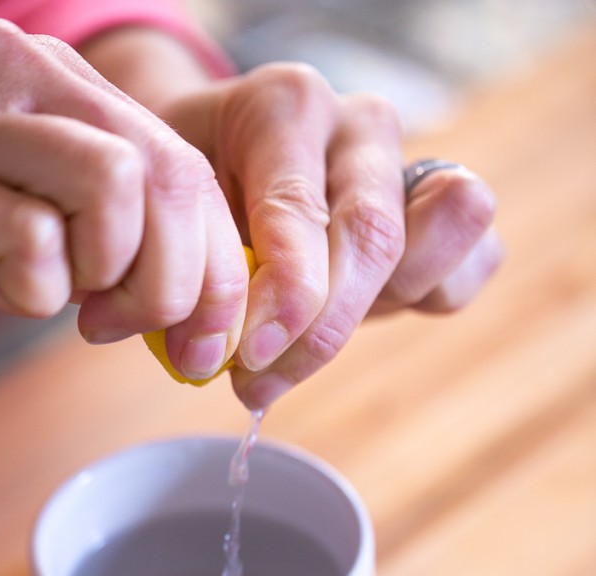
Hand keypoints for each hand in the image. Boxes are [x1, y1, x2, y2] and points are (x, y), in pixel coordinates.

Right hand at [0, 19, 249, 377]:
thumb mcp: (28, 187)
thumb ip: (107, 222)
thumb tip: (195, 311)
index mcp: (61, 80)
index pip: (185, 165)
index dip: (218, 265)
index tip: (207, 337)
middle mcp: (24, 76)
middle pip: (168, 176)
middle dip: (177, 282)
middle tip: (123, 323)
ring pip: (112, 188)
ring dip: (103, 273)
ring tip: (51, 289)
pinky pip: (31, 239)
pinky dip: (30, 290)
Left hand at [158, 63, 502, 407]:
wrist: (225, 166)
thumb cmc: (201, 200)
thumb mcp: (183, 220)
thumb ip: (204, 269)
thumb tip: (208, 359)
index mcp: (284, 108)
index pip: (298, 212)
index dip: (279, 300)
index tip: (244, 361)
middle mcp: (357, 123)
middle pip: (374, 234)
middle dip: (321, 328)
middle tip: (259, 383)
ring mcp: (411, 157)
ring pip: (450, 223)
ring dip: (384, 303)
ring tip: (307, 349)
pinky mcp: (445, 204)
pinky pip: (477, 256)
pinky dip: (434, 294)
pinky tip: (368, 317)